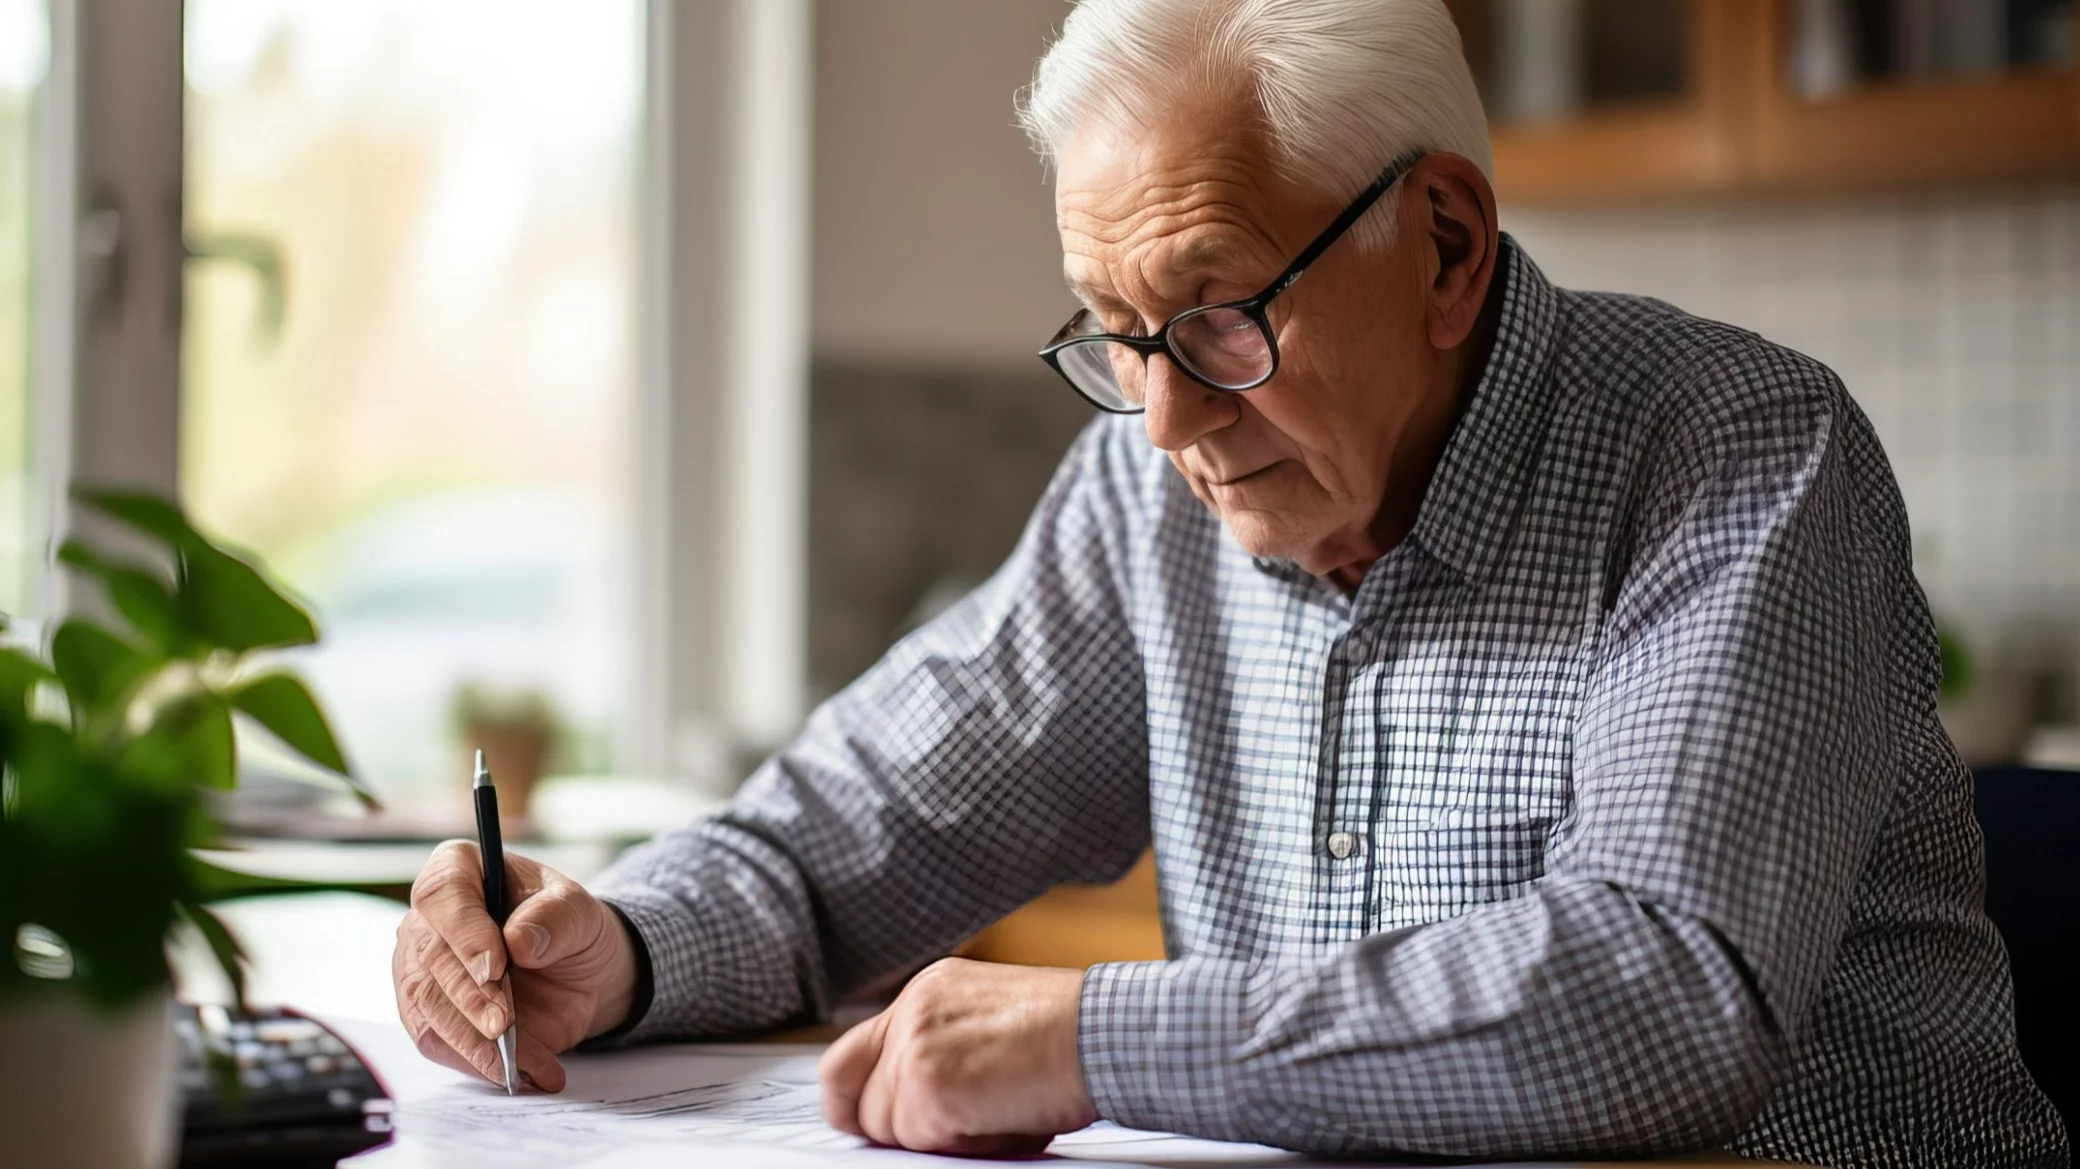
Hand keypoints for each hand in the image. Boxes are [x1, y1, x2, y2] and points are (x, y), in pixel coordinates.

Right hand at [391, 840, 637, 1090]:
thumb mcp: (579, 911)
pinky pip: (440, 1044)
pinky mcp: (428, 1015)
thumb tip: (519, 940)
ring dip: (471, 1040)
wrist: (576, 969)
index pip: (442, 896)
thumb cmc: (568, 925)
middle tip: (503, 1024)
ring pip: (428, 1009)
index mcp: (458, 871)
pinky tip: (520, 1072)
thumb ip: (555, 918)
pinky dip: (478, 1063)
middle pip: (431, 960)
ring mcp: (420, 969)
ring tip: (518, 1061)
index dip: (464, 933)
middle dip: (470, 998)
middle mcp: (427, 921)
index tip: (494, 966)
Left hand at [818, 957, 1095, 1154]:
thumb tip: (915, 1111)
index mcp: (927, 992)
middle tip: (946, 1131)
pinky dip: (965, 1146)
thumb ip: (942, 1051)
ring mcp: (915, 1046)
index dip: (854, 1100)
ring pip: (888, 1128)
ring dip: (941, 1138)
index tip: (871, 1123)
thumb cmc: (1075, 1036)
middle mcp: (912, 1011)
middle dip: (893, 1128)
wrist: (1105, 1032)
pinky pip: (920, 1143)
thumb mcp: (992, 1024)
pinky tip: (1006, 1118)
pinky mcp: (928, 1084)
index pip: (849, 1055)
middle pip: (855, 1097)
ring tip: (1000, 1112)